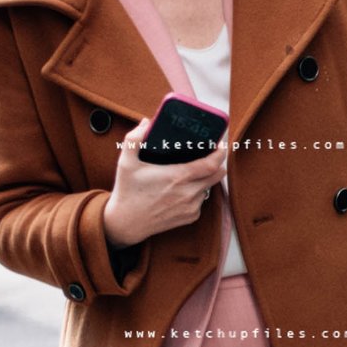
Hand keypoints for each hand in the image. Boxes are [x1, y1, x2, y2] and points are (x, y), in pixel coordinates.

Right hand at [106, 116, 229, 246]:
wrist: (125, 223)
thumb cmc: (127, 191)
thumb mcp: (126, 163)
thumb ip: (134, 139)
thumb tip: (146, 123)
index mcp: (178, 177)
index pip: (212, 164)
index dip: (220, 153)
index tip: (221, 144)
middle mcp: (188, 193)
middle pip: (218, 175)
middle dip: (217, 163)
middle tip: (210, 155)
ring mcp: (191, 207)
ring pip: (209, 187)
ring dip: (205, 178)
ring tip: (193, 170)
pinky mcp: (190, 217)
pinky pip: (201, 201)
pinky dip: (197, 192)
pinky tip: (183, 188)